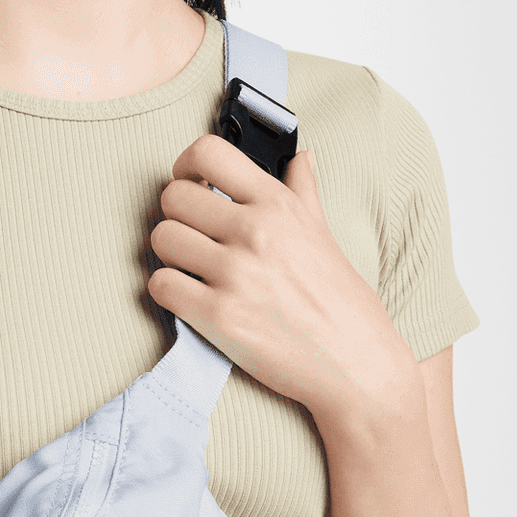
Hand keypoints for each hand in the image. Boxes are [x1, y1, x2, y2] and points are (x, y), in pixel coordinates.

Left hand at [148, 136, 423, 434]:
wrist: (356, 364)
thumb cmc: (342, 302)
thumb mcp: (324, 234)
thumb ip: (303, 190)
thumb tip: (302, 157)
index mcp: (278, 205)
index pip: (208, 152)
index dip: (186, 165)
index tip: (191, 182)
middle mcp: (255, 232)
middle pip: (172, 198)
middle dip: (177, 216)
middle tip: (194, 235)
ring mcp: (235, 274)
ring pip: (161, 240)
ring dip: (170, 255)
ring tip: (194, 269)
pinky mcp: (218, 316)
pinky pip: (160, 286)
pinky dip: (169, 291)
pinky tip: (192, 297)